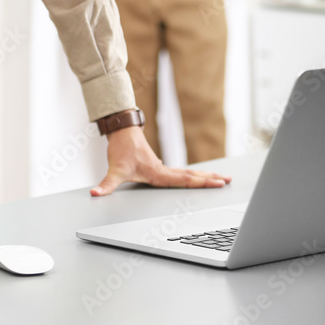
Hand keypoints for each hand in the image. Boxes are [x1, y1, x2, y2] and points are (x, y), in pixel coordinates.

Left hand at [91, 126, 231, 194]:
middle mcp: (164, 170)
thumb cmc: (120, 148)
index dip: (201, 182)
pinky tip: (202, 177)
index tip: (217, 183)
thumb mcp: (114, 169)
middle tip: (229, 181)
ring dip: (206, 176)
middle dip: (211, 179)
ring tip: (223, 178)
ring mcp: (164, 168)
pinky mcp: (160, 167)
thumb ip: (106, 184)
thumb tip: (95, 193)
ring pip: (190, 172)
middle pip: (192, 175)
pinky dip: (195, 175)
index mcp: (158, 173)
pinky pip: (183, 172)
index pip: (184, 180)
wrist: (122, 131)